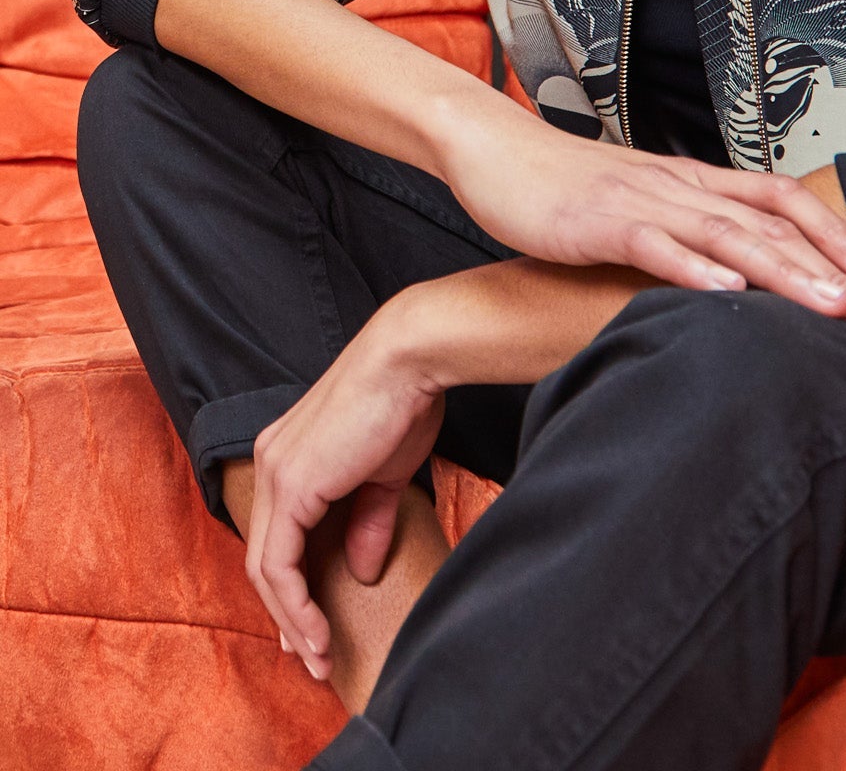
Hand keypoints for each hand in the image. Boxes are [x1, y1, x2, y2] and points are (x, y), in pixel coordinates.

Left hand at [246, 308, 442, 679]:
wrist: (408, 359)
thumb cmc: (404, 402)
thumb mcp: (384, 474)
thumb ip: (367, 521)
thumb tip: (362, 569)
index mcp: (288, 456)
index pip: (277, 536)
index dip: (291, 588)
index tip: (310, 627)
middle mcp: (270, 463)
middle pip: (265, 559)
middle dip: (287, 615)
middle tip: (311, 657)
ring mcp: (275, 474)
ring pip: (267, 570)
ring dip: (292, 619)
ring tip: (320, 657)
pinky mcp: (291, 486)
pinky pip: (280, 566)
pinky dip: (296, 605)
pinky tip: (318, 631)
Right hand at [444, 98, 845, 333]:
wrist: (494, 150)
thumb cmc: (565, 190)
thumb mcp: (638, 211)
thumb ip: (685, 236)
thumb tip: (735, 279)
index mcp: (693, 182)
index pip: (782, 201)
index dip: (835, 234)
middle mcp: (680, 185)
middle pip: (774, 225)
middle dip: (835, 271)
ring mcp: (641, 200)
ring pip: (728, 235)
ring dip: (785, 273)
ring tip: (832, 310)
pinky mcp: (598, 221)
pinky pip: (654, 245)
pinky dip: (694, 270)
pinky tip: (727, 296)